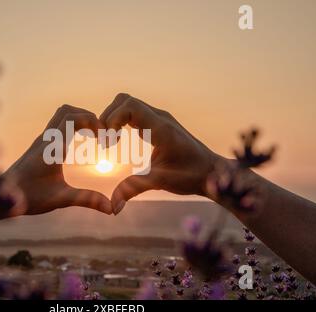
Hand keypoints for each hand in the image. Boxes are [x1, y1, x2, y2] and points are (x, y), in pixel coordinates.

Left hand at [3, 105, 111, 214]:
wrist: (3, 196)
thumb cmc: (29, 197)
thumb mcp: (61, 199)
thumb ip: (87, 200)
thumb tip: (111, 209)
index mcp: (52, 148)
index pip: (73, 118)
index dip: (93, 122)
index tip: (105, 138)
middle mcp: (46, 139)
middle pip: (68, 111)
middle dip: (88, 117)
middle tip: (101, 134)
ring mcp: (42, 140)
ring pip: (61, 114)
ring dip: (79, 118)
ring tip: (93, 135)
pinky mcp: (40, 144)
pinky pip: (57, 124)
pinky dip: (72, 125)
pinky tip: (80, 142)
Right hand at [99, 93, 221, 213]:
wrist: (211, 171)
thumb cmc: (190, 176)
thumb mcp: (161, 182)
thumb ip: (135, 188)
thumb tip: (113, 207)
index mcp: (161, 128)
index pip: (129, 106)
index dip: (112, 119)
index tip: (107, 143)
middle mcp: (160, 118)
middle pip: (124, 101)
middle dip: (108, 118)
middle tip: (104, 142)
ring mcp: (159, 118)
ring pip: (128, 104)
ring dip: (113, 118)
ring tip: (109, 141)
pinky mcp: (158, 123)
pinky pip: (134, 112)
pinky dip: (120, 121)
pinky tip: (118, 140)